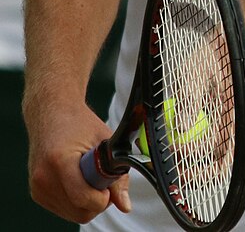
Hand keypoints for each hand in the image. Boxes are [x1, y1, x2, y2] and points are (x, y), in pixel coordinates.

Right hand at [25, 98, 131, 223]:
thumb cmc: (80, 123)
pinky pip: (64, 209)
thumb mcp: (105, 142)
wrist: (52, 112)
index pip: (83, 198)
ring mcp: (37, 187)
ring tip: (90, 176)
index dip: (103, 197)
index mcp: (60, 161)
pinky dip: (76, 200)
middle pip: (80, 212)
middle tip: (104, 180)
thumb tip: (125, 206)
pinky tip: (78, 179)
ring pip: (73, 214)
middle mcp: (44, 177)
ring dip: (88, 202)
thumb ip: (117, 175)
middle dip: (98, 201)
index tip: (109, 185)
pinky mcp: (36, 192)